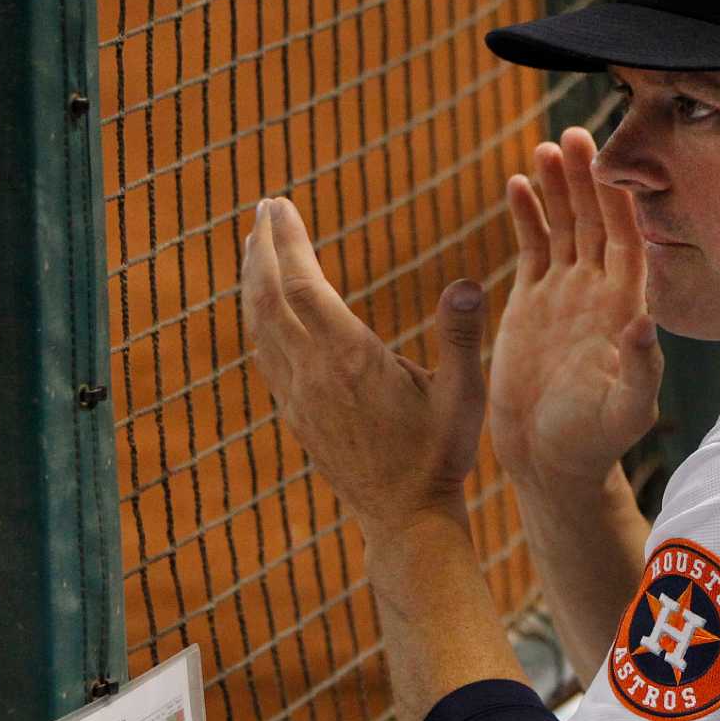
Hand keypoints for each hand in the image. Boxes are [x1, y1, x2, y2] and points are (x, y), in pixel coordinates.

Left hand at [241, 197, 486, 532]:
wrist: (405, 518)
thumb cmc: (441, 455)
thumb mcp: (464, 394)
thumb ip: (462, 336)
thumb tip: (466, 282)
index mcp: (349, 360)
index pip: (302, 285)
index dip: (286, 241)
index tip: (278, 202)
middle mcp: (312, 375)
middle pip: (268, 298)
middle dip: (261, 249)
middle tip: (261, 209)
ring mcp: (297, 397)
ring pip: (259, 326)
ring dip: (253, 280)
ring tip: (254, 245)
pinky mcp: (295, 414)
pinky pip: (265, 353)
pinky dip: (259, 317)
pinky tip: (264, 308)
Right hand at [489, 128, 663, 489]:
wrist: (549, 461)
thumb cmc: (593, 442)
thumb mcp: (622, 412)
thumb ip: (638, 371)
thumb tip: (645, 326)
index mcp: (623, 308)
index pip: (626, 239)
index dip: (618, 200)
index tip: (608, 160)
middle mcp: (598, 293)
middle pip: (595, 221)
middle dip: (586, 178)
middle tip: (573, 133)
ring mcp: (565, 294)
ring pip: (564, 227)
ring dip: (556, 188)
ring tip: (544, 147)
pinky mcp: (531, 303)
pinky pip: (532, 247)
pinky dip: (525, 215)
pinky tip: (516, 183)